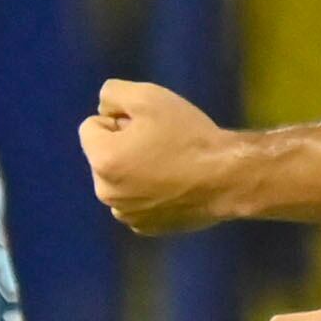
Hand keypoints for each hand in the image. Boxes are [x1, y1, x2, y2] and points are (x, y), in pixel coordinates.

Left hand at [83, 80, 243, 234]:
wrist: (229, 178)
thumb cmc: (188, 135)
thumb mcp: (148, 97)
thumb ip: (113, 93)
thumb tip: (103, 108)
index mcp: (102, 160)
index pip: (91, 127)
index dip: (119, 119)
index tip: (147, 124)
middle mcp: (106, 192)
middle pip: (104, 155)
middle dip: (124, 145)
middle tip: (161, 143)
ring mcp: (126, 214)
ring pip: (120, 180)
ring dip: (135, 170)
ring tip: (171, 164)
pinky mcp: (146, 227)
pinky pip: (137, 202)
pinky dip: (149, 193)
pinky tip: (175, 185)